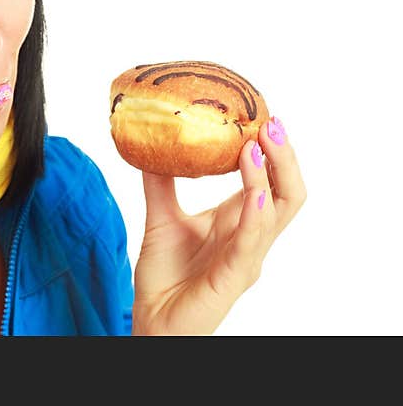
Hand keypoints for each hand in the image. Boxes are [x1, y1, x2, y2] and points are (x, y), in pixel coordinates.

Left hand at [131, 117, 305, 334]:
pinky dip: (254, 218)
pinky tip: (252, 196)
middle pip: (287, 194)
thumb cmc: (165, 278)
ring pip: (275, 214)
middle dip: (284, 158)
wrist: (151, 323)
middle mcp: (250, 238)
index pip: (270, 182)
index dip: (272, 152)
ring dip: (266, 178)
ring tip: (256, 146)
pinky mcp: (232, 279)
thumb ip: (160, 182)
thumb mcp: (161, 218)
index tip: (262, 116)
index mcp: (238, 222)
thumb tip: (151, 139)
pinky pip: (250, 246)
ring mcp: (246, 259)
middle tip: (271, 123)